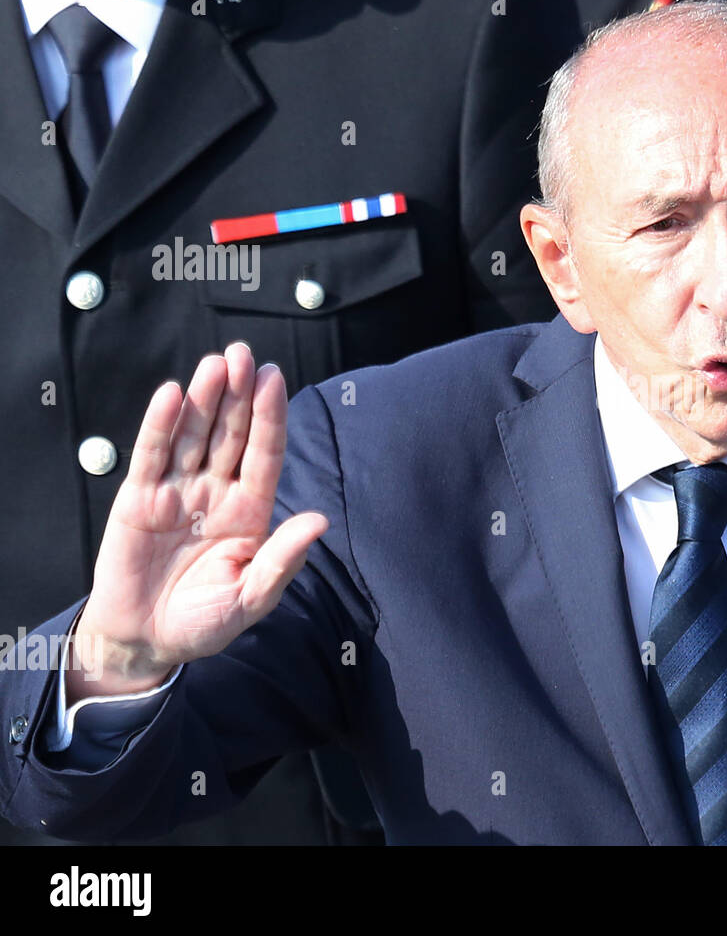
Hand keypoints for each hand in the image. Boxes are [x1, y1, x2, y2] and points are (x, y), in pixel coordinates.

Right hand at [68, 343, 328, 702]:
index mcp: (250, 510)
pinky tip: (172, 394)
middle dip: (238, 394)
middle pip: (230, 433)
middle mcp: (216, 492)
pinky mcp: (139, 500)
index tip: (274, 378)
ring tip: (216, 363)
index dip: (269, 416)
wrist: (147, 641)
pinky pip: (151, 456)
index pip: (263, 453)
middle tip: (244, 354)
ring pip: (193, 435)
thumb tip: (320, 520)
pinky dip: (160, 425)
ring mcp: (177, 492)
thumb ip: (282, 559)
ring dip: (204, 399)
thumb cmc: (204, 621)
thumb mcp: (251, 597)